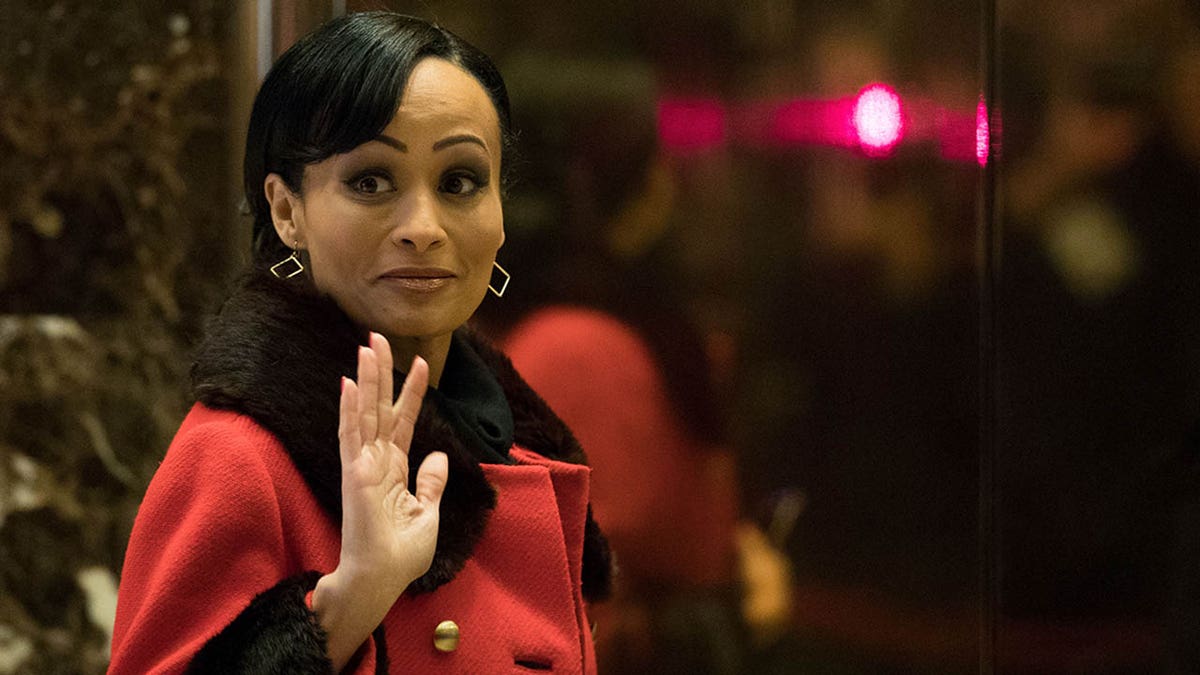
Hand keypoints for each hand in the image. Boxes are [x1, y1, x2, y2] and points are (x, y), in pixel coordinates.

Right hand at [337, 332, 447, 595]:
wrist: (381, 579)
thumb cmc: (401, 555)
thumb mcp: (427, 514)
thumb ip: (431, 484)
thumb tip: (438, 457)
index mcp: (394, 469)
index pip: (403, 421)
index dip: (411, 391)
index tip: (420, 360)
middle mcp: (376, 461)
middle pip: (381, 407)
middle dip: (381, 372)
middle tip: (378, 336)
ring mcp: (362, 465)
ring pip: (365, 412)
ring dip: (365, 379)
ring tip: (366, 346)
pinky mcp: (353, 474)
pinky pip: (351, 435)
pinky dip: (349, 409)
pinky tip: (348, 383)